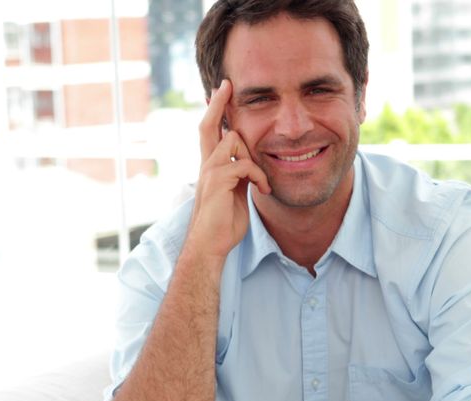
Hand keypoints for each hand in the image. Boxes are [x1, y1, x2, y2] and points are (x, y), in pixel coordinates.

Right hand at [185, 79, 270, 261]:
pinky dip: (259, 175)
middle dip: (218, 104)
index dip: (216, 112)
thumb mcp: (236, 194)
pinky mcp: (217, 181)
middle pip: (208, 125)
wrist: (210, 245)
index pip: (211, 132)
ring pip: (233, 140)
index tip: (221, 91)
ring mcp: (209, 172)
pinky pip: (243, 164)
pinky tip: (264, 190)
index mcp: (211, 167)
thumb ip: (241, 176)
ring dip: (254, 157)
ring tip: (262, 182)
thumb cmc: (224, 223)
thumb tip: (251, 164)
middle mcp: (206, 165)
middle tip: (226, 85)